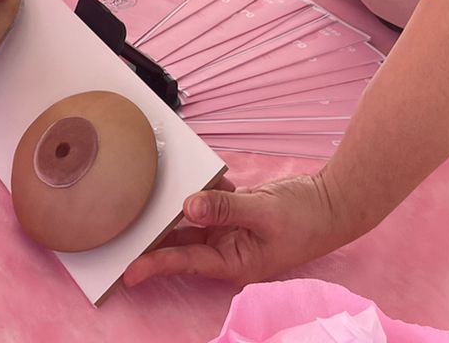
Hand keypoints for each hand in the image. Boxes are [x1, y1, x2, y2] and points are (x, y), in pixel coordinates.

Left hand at [122, 172, 364, 287]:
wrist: (332, 201)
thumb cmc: (305, 217)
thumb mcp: (264, 212)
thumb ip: (225, 208)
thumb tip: (189, 205)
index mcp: (233, 262)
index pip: (186, 263)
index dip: (156, 264)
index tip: (128, 271)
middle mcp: (226, 250)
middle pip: (180, 244)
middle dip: (151, 237)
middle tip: (115, 231)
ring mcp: (228, 230)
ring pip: (189, 220)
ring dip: (169, 210)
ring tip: (135, 200)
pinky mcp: (232, 211)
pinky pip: (205, 199)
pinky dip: (195, 189)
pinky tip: (183, 176)